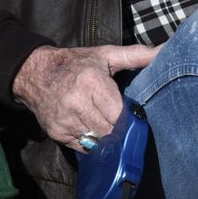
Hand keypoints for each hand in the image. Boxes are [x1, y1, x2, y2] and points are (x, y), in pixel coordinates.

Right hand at [12, 44, 159, 151]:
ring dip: (106, 139)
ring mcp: (65, 120)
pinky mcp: (57, 133)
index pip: (120, 115)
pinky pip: (84, 148)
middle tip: (122, 126)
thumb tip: (164, 50)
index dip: (129, 120)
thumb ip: (136, 55)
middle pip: (111, 132)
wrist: (32, 73)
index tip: (133, 118)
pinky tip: (89, 129)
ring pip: (99, 143)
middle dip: (119, 131)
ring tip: (105, 126)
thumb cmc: (75, 64)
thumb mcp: (105, 55)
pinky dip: (91, 143)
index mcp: (92, 83)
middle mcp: (77, 103)